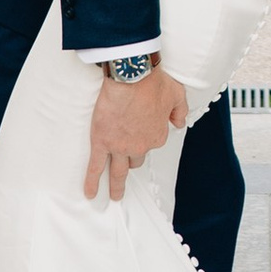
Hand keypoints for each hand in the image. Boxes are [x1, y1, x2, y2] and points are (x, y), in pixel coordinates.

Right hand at [84, 63, 186, 202]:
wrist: (133, 77)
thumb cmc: (154, 82)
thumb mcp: (176, 95)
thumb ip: (179, 111)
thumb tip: (179, 122)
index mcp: (157, 135)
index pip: (151, 143)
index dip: (145, 138)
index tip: (140, 132)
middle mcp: (140, 146)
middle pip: (135, 159)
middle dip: (132, 160)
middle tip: (127, 165)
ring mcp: (120, 147)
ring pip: (118, 171)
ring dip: (116, 185)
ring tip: (114, 194)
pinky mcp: (102, 142)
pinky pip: (96, 167)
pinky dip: (92, 182)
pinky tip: (90, 193)